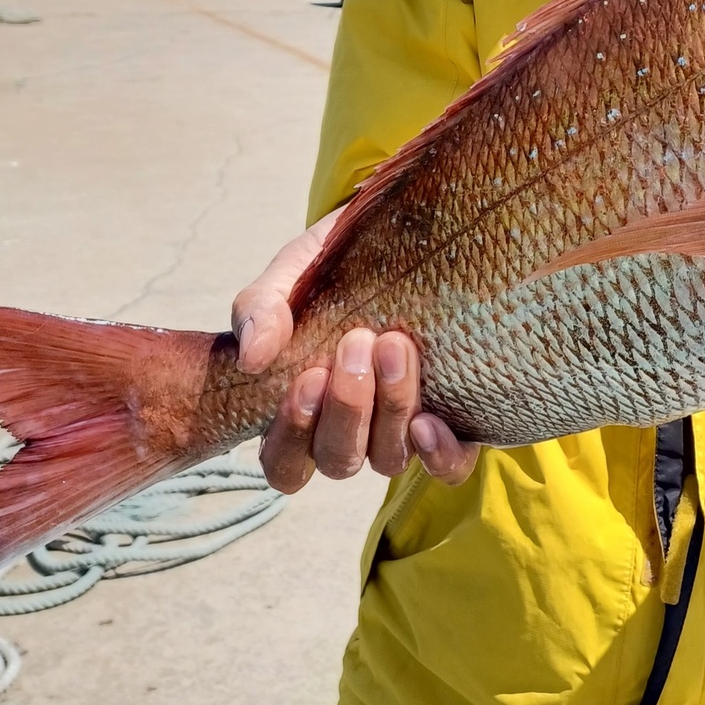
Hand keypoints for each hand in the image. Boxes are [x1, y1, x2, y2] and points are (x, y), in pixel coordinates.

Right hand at [231, 211, 479, 493]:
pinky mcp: (450, 421)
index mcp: (302, 412)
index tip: (309, 376)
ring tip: (396, 345)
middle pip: (340, 459)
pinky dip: (439, 454)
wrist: (397, 240)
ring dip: (391, 407)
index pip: (285, 462)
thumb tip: (253, 357)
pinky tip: (430, 420)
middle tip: (357, 341)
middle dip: (348, 406)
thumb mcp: (289, 275)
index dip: (294, 435)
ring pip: (388, 458)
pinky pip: (448, 465)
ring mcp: (398, 431)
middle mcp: (349, 433)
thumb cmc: (329, 270)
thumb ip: (261, 310)